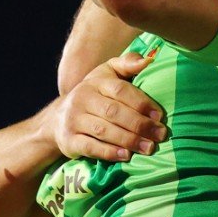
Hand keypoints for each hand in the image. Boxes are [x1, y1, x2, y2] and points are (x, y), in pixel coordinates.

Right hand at [51, 51, 166, 160]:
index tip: (159, 116)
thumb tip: (149, 60)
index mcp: (96, 82)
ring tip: (149, 148)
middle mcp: (82, 98)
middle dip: (140, 124)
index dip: (141, 103)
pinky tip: (126, 156)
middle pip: (114, 112)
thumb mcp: (108, 74)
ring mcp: (74, 120)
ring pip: (104, 130)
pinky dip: (109, 152)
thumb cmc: (95, 95)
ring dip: (129, 140)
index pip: (120, 90)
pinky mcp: (69, 140)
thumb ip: (128, 64)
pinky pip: (91, 147)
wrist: (58, 118)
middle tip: (160, 135)